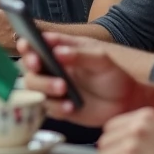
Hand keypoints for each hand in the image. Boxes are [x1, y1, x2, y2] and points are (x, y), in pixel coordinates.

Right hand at [18, 32, 144, 126]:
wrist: (126, 99)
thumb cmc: (112, 73)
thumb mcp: (101, 59)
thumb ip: (80, 55)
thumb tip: (57, 52)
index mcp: (59, 52)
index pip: (36, 45)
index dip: (27, 44)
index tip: (27, 45)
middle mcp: (52, 70)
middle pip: (30, 69)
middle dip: (32, 67)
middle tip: (39, 66)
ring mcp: (54, 90)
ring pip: (35, 89)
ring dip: (45, 87)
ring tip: (63, 88)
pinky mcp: (59, 108)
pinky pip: (50, 109)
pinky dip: (58, 107)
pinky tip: (71, 106)